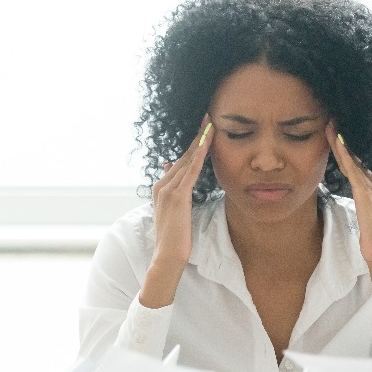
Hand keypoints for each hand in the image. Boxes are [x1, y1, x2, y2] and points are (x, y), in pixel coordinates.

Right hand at [141, 115, 214, 308]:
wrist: (167, 256)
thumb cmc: (175, 238)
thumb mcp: (174, 212)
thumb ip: (174, 192)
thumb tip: (171, 170)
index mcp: (162, 188)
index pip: (180, 161)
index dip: (192, 144)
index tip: (203, 128)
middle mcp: (162, 185)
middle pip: (183, 155)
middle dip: (196, 136)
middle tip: (208, 115)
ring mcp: (168, 190)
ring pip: (187, 160)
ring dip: (199, 140)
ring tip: (210, 122)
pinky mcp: (178, 197)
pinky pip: (190, 171)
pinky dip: (199, 155)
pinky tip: (207, 143)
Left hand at [326, 122, 371, 298]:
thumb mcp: (369, 219)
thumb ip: (367, 207)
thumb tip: (364, 203)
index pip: (359, 165)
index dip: (349, 150)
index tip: (339, 134)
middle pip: (357, 157)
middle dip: (346, 139)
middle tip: (334, 120)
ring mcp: (371, 188)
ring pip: (354, 159)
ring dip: (342, 140)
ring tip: (332, 123)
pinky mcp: (365, 194)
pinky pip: (353, 169)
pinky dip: (345, 154)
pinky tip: (336, 141)